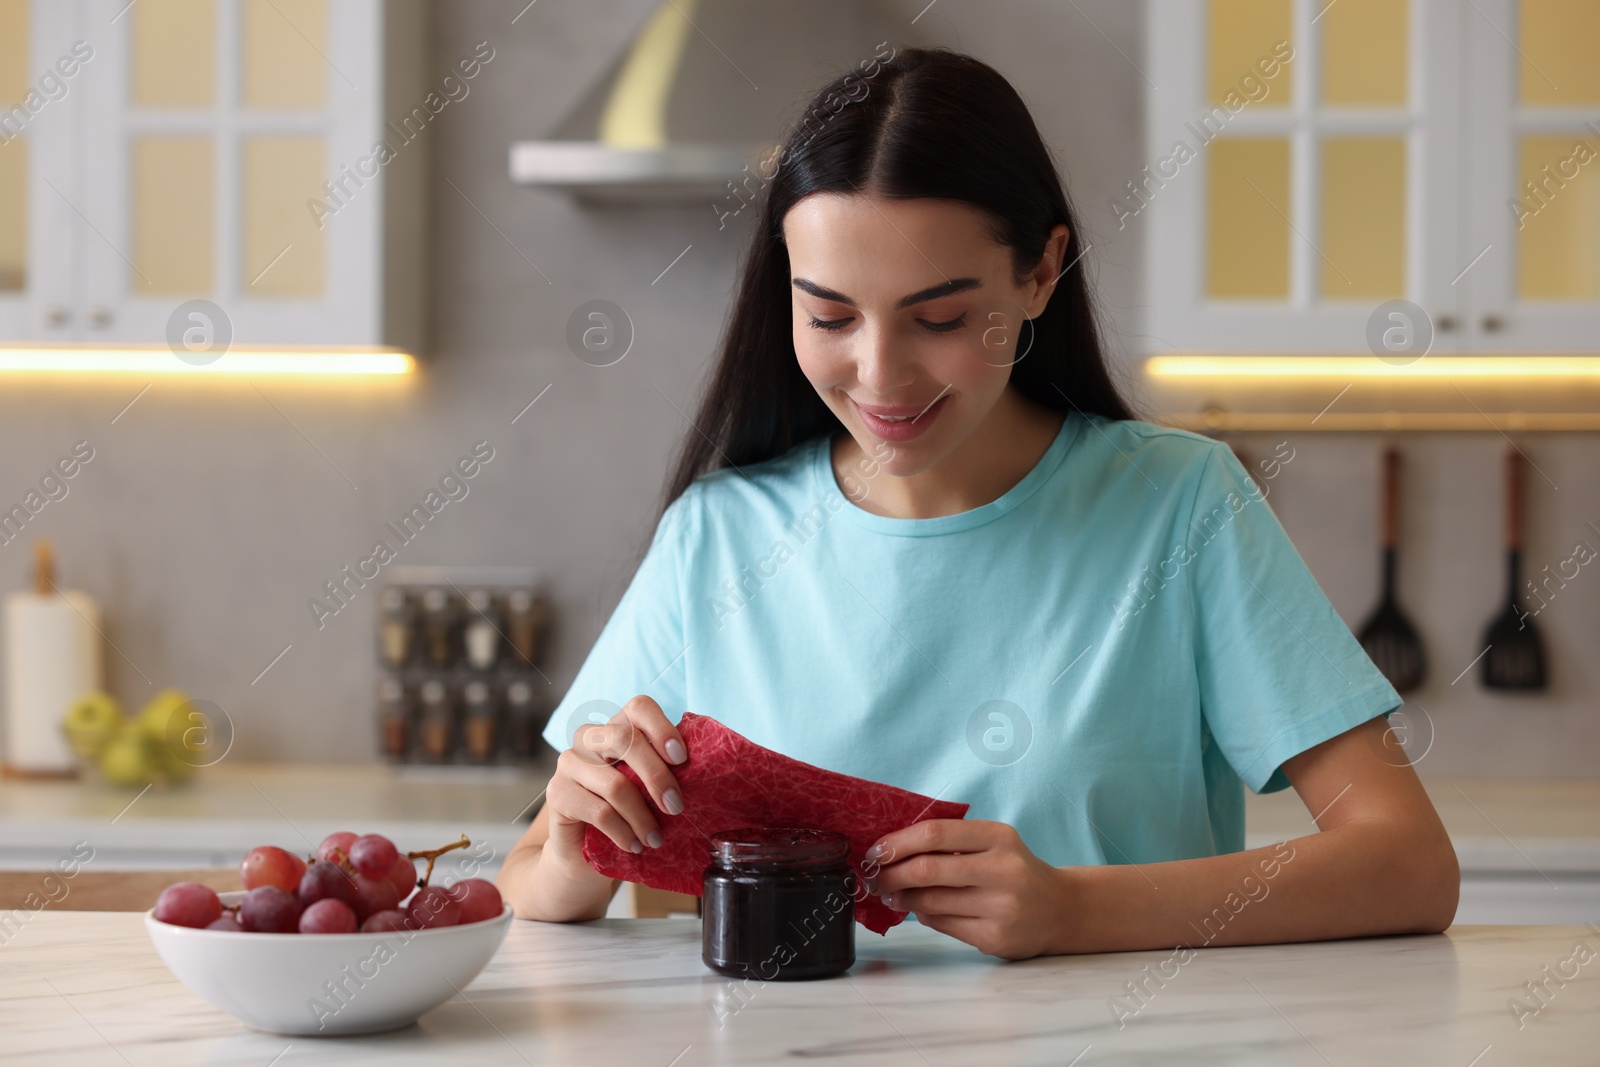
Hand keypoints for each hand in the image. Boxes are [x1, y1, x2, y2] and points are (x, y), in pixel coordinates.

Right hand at [543, 695, 687, 870]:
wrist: (584, 854)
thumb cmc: (625, 815)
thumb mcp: (648, 788)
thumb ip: (666, 772)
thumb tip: (707, 771)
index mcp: (617, 726)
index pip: (639, 707)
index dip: (662, 728)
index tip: (682, 759)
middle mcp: (589, 737)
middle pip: (626, 739)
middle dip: (658, 776)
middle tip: (677, 807)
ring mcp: (569, 763)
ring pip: (615, 784)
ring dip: (643, 816)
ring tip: (656, 839)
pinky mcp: (557, 794)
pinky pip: (599, 811)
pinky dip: (623, 832)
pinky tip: (634, 845)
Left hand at [865, 820, 1073, 959]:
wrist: (1059, 909)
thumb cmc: (1014, 870)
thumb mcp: (992, 844)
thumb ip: (950, 843)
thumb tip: (890, 852)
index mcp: (998, 837)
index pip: (935, 834)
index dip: (897, 843)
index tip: (875, 852)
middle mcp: (1003, 870)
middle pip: (927, 870)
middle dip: (890, 875)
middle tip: (874, 878)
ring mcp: (1001, 907)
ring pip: (930, 901)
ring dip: (902, 898)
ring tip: (892, 894)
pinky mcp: (995, 937)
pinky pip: (942, 925)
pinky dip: (923, 916)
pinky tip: (921, 910)